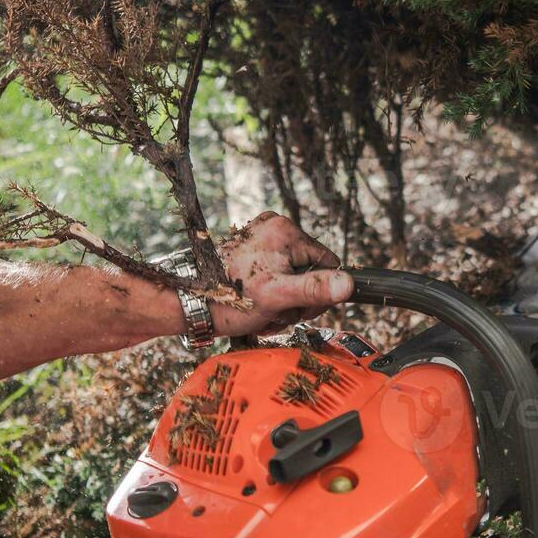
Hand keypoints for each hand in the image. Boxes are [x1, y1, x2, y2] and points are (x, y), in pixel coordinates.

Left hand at [210, 211, 352, 337]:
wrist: (189, 302)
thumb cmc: (228, 300)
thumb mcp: (277, 297)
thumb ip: (314, 289)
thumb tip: (348, 284)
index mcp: (286, 230)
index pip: (328, 264)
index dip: (318, 292)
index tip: (296, 307)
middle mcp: (275, 226)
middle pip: (310, 270)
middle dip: (297, 298)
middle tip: (275, 311)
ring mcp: (261, 236)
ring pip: (294, 275)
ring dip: (284, 300)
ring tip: (263, 309)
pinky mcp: (251, 248)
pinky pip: (277, 271)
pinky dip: (271, 292)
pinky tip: (257, 302)